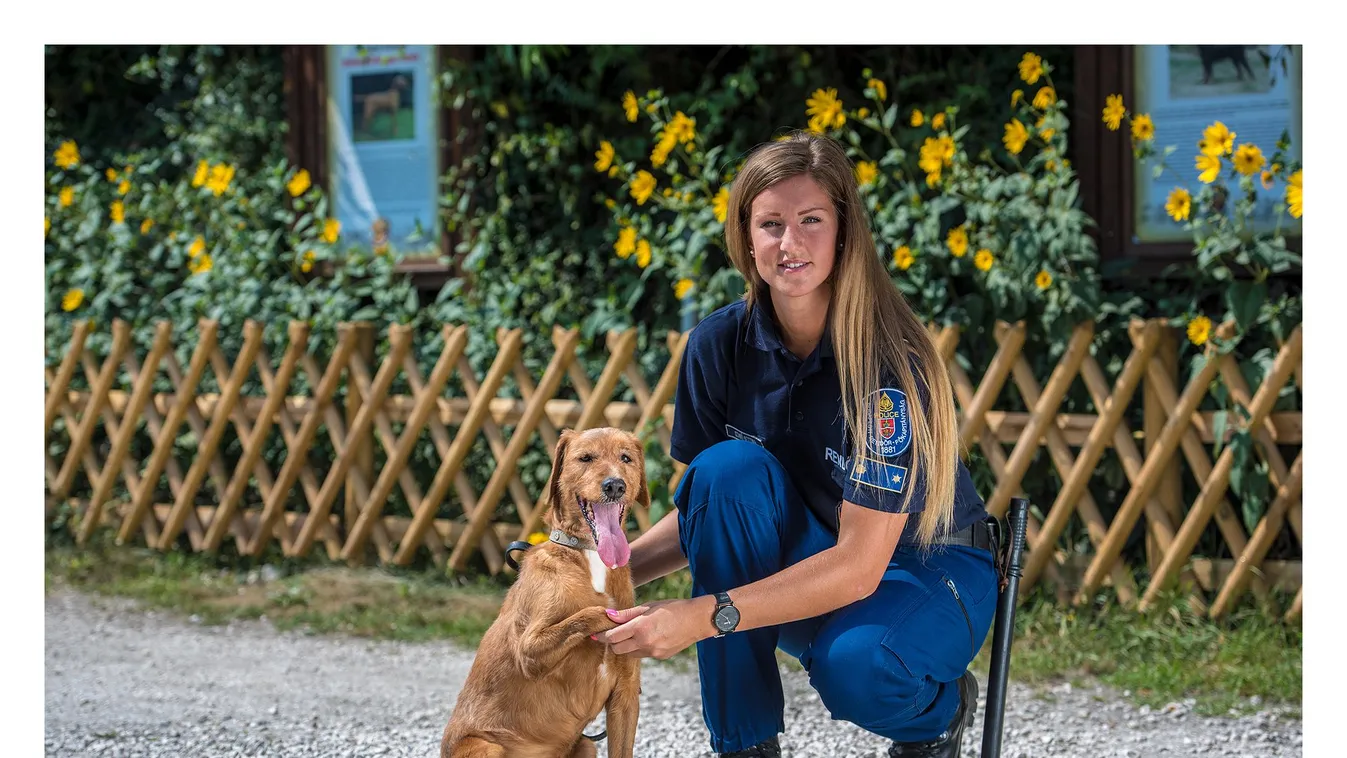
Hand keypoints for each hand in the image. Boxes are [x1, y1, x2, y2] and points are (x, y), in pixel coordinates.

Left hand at [591, 596, 714, 659]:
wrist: (697, 620)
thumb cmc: (673, 608)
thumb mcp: (648, 606)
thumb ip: (627, 614)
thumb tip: (608, 616)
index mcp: (640, 628)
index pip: (612, 637)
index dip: (602, 635)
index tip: (596, 632)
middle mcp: (644, 643)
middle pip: (617, 649)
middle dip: (612, 642)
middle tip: (613, 632)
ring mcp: (653, 652)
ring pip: (629, 654)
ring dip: (625, 646)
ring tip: (632, 633)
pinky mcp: (660, 656)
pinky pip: (642, 655)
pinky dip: (639, 648)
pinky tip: (647, 637)